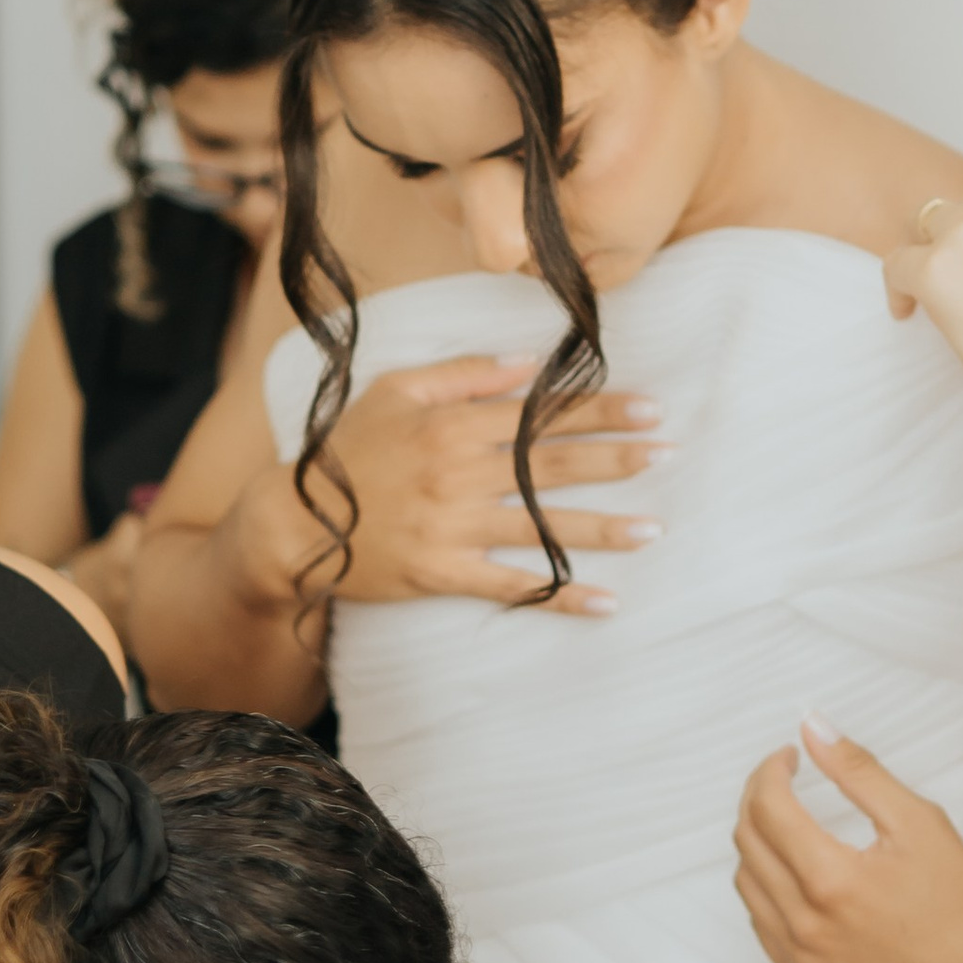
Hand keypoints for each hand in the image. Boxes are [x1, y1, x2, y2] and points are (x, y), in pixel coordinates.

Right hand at [325, 355, 665, 614]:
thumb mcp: (394, 392)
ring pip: (542, 526)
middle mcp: (458, 473)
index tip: (649, 407)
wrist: (294, 524)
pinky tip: (605, 601)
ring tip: (653, 528)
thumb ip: (462, 373)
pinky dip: (560, 595)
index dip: (599, 409)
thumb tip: (527, 361)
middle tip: (668, 455)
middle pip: (552, 465)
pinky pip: (513, 586)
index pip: (540, 413)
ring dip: (603, 528)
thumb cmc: (347, 452)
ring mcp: (452, 526)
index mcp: (451, 424)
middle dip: (617, 458)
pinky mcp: (443, 572)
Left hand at [732, 718, 962, 962]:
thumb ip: (857, 769)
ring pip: (748, 886)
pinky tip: (800, 876)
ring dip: (760, 846)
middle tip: (784, 781)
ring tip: (792, 825)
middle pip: (747, 844)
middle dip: (759, 799)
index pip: (767, 808)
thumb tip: (809, 726)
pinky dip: (770, 891)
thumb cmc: (959, 898)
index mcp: (831, 881)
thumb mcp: (917, 820)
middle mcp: (806, 927)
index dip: (770, 771)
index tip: (789, 756)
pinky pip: (763, 927)